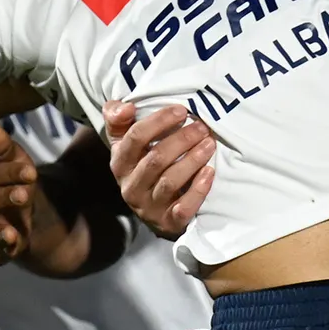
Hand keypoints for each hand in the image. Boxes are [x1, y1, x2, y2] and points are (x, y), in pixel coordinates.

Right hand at [103, 101, 215, 237]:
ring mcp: (149, 206)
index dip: (159, 121)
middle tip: (202, 127)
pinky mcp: (167, 222)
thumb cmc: (141, 166)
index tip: (182, 110)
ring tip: (210, 144)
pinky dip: (198, 190)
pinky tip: (210, 173)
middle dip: (181, 140)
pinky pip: (183, 208)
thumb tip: (126, 107)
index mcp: (119, 163)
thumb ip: (118, 119)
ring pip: (170, 181)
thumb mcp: (124, 143)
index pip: (135, 138)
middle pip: (155, 159)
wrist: (152, 210)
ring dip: (192, 160)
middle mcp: (130, 186)